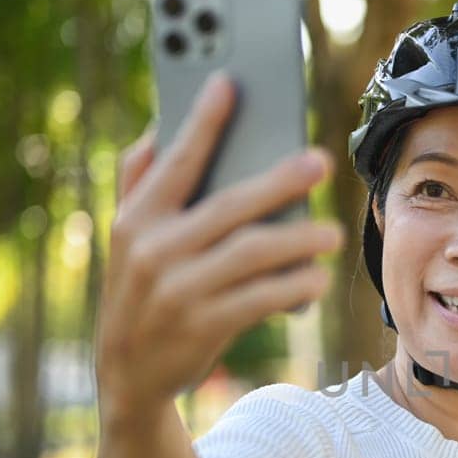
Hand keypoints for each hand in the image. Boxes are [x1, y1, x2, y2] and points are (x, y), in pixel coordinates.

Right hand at [95, 72, 343, 427]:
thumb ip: (138, 183)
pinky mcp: (203, 326)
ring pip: (252, 254)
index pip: (174, 162)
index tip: (229, 84)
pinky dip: (293, 287)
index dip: (202, 122)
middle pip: (228, 206)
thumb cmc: (140, 290)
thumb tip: (159, 128)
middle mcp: (153, 251)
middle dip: (278, 181)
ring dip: (299, 241)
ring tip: (332, 233)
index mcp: (136, 219)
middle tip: (319, 161)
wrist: (127, 374)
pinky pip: (260, 299)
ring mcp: (178, 291)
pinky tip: (316, 278)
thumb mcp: (125, 238)